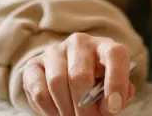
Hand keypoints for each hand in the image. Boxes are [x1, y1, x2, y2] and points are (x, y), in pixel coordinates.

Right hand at [21, 34, 136, 115]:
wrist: (68, 77)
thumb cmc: (96, 83)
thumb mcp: (111, 88)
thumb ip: (118, 95)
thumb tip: (112, 105)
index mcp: (104, 46)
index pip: (114, 55)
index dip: (116, 81)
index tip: (114, 107)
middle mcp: (79, 43)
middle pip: (79, 74)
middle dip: (85, 106)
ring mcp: (54, 51)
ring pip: (56, 82)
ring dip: (66, 109)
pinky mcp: (34, 65)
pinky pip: (39, 91)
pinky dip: (49, 109)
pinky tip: (58, 113)